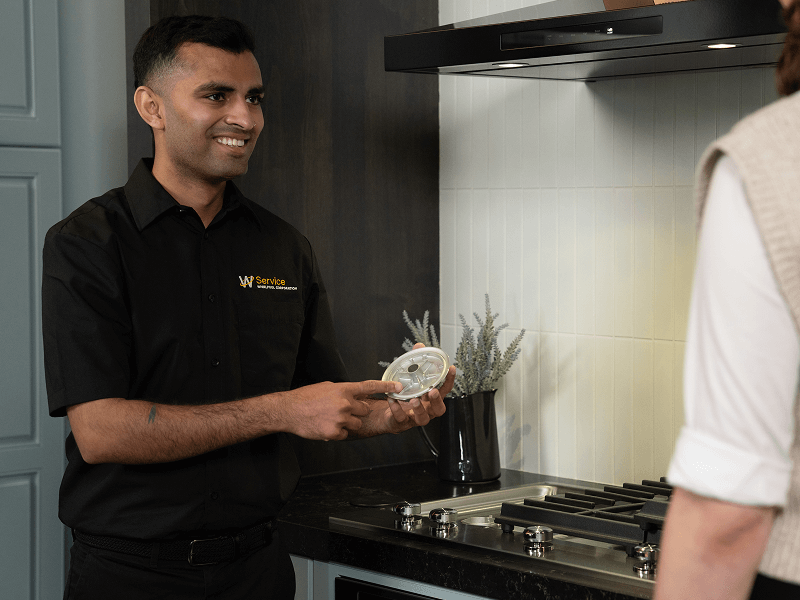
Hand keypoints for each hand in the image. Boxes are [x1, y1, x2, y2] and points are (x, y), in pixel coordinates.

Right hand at [283, 380, 401, 440]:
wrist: (289, 410)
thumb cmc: (306, 397)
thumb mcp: (327, 387)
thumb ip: (343, 391)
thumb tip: (353, 395)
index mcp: (344, 389)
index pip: (369, 386)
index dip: (386, 386)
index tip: (398, 387)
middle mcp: (345, 403)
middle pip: (364, 410)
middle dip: (356, 412)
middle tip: (340, 411)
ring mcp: (341, 419)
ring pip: (356, 424)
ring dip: (348, 423)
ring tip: (330, 418)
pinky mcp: (335, 432)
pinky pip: (344, 434)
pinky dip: (337, 432)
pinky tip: (325, 426)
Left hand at [359, 343, 454, 435]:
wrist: (387, 414)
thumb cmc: (403, 396)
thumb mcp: (410, 378)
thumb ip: (416, 362)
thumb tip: (419, 346)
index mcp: (430, 398)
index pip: (445, 390)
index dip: (449, 380)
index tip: (450, 368)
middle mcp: (426, 409)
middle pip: (439, 409)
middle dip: (437, 400)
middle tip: (432, 391)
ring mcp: (414, 417)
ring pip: (423, 418)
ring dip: (419, 409)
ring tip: (414, 399)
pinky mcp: (401, 422)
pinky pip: (400, 418)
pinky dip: (396, 408)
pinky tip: (392, 399)